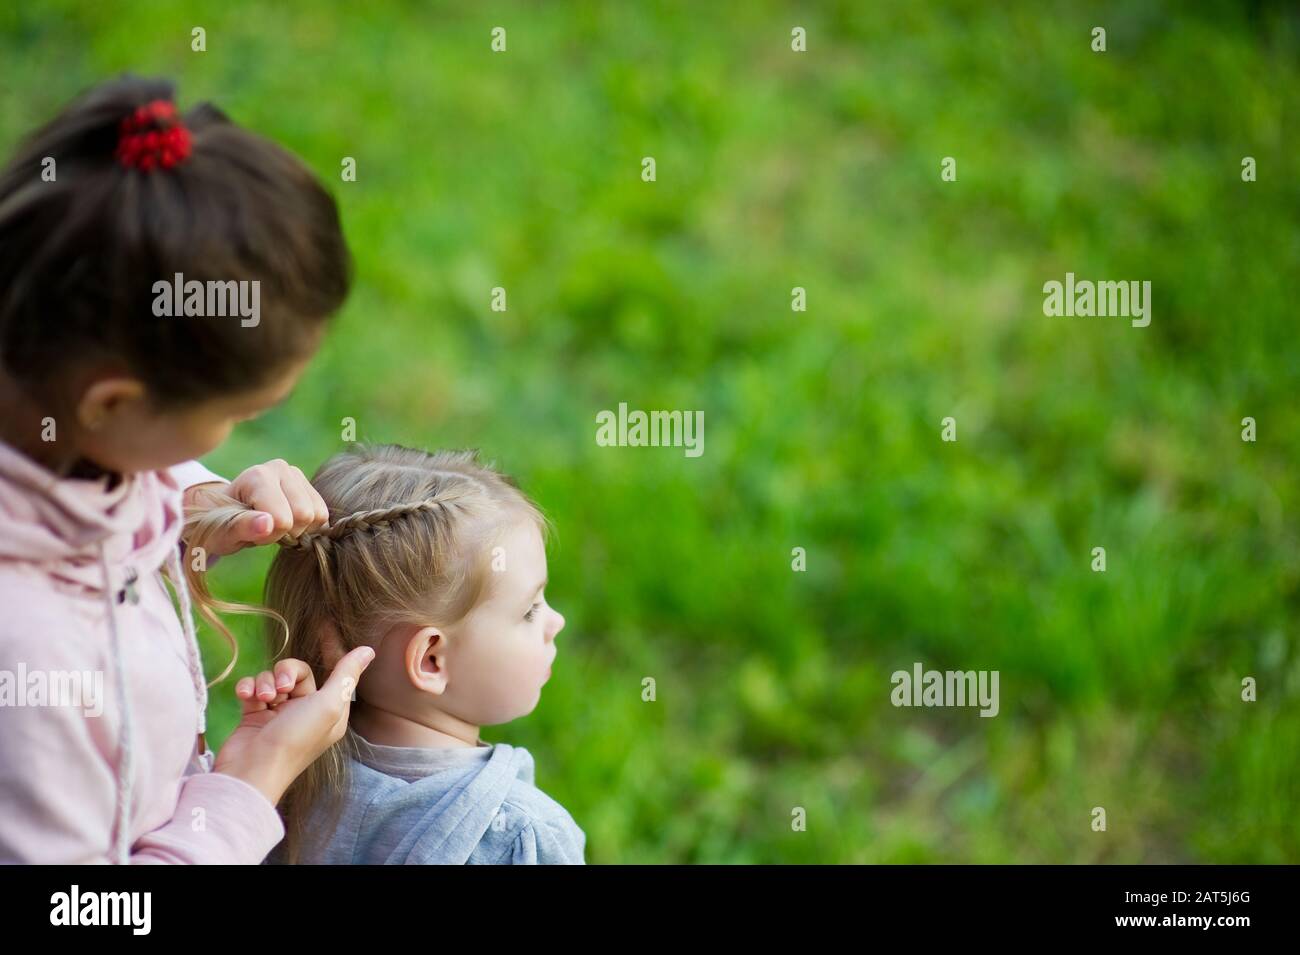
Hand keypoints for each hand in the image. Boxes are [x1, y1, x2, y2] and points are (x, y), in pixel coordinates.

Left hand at [184, 459, 329, 556]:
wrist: (223, 512)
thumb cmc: (220, 524)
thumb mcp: (221, 532)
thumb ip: (242, 527)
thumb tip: (268, 524)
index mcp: (258, 475)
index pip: (283, 518)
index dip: (269, 536)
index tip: (251, 533)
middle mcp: (281, 468)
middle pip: (305, 515)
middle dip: (287, 533)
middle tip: (264, 531)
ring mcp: (298, 476)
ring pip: (318, 515)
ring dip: (299, 530)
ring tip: (275, 526)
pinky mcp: (309, 487)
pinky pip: (323, 516)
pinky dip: (309, 527)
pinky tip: (289, 524)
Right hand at [213, 649, 374, 805]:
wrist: (250, 771)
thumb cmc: (294, 740)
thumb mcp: (327, 705)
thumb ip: (346, 675)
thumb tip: (368, 650)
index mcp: (331, 710)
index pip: (334, 670)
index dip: (330, 648)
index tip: (324, 625)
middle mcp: (307, 711)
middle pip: (297, 672)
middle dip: (286, 673)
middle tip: (280, 688)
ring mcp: (279, 714)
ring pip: (273, 678)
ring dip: (265, 682)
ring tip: (262, 699)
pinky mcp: (255, 715)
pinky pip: (253, 688)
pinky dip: (248, 688)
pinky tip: (245, 697)